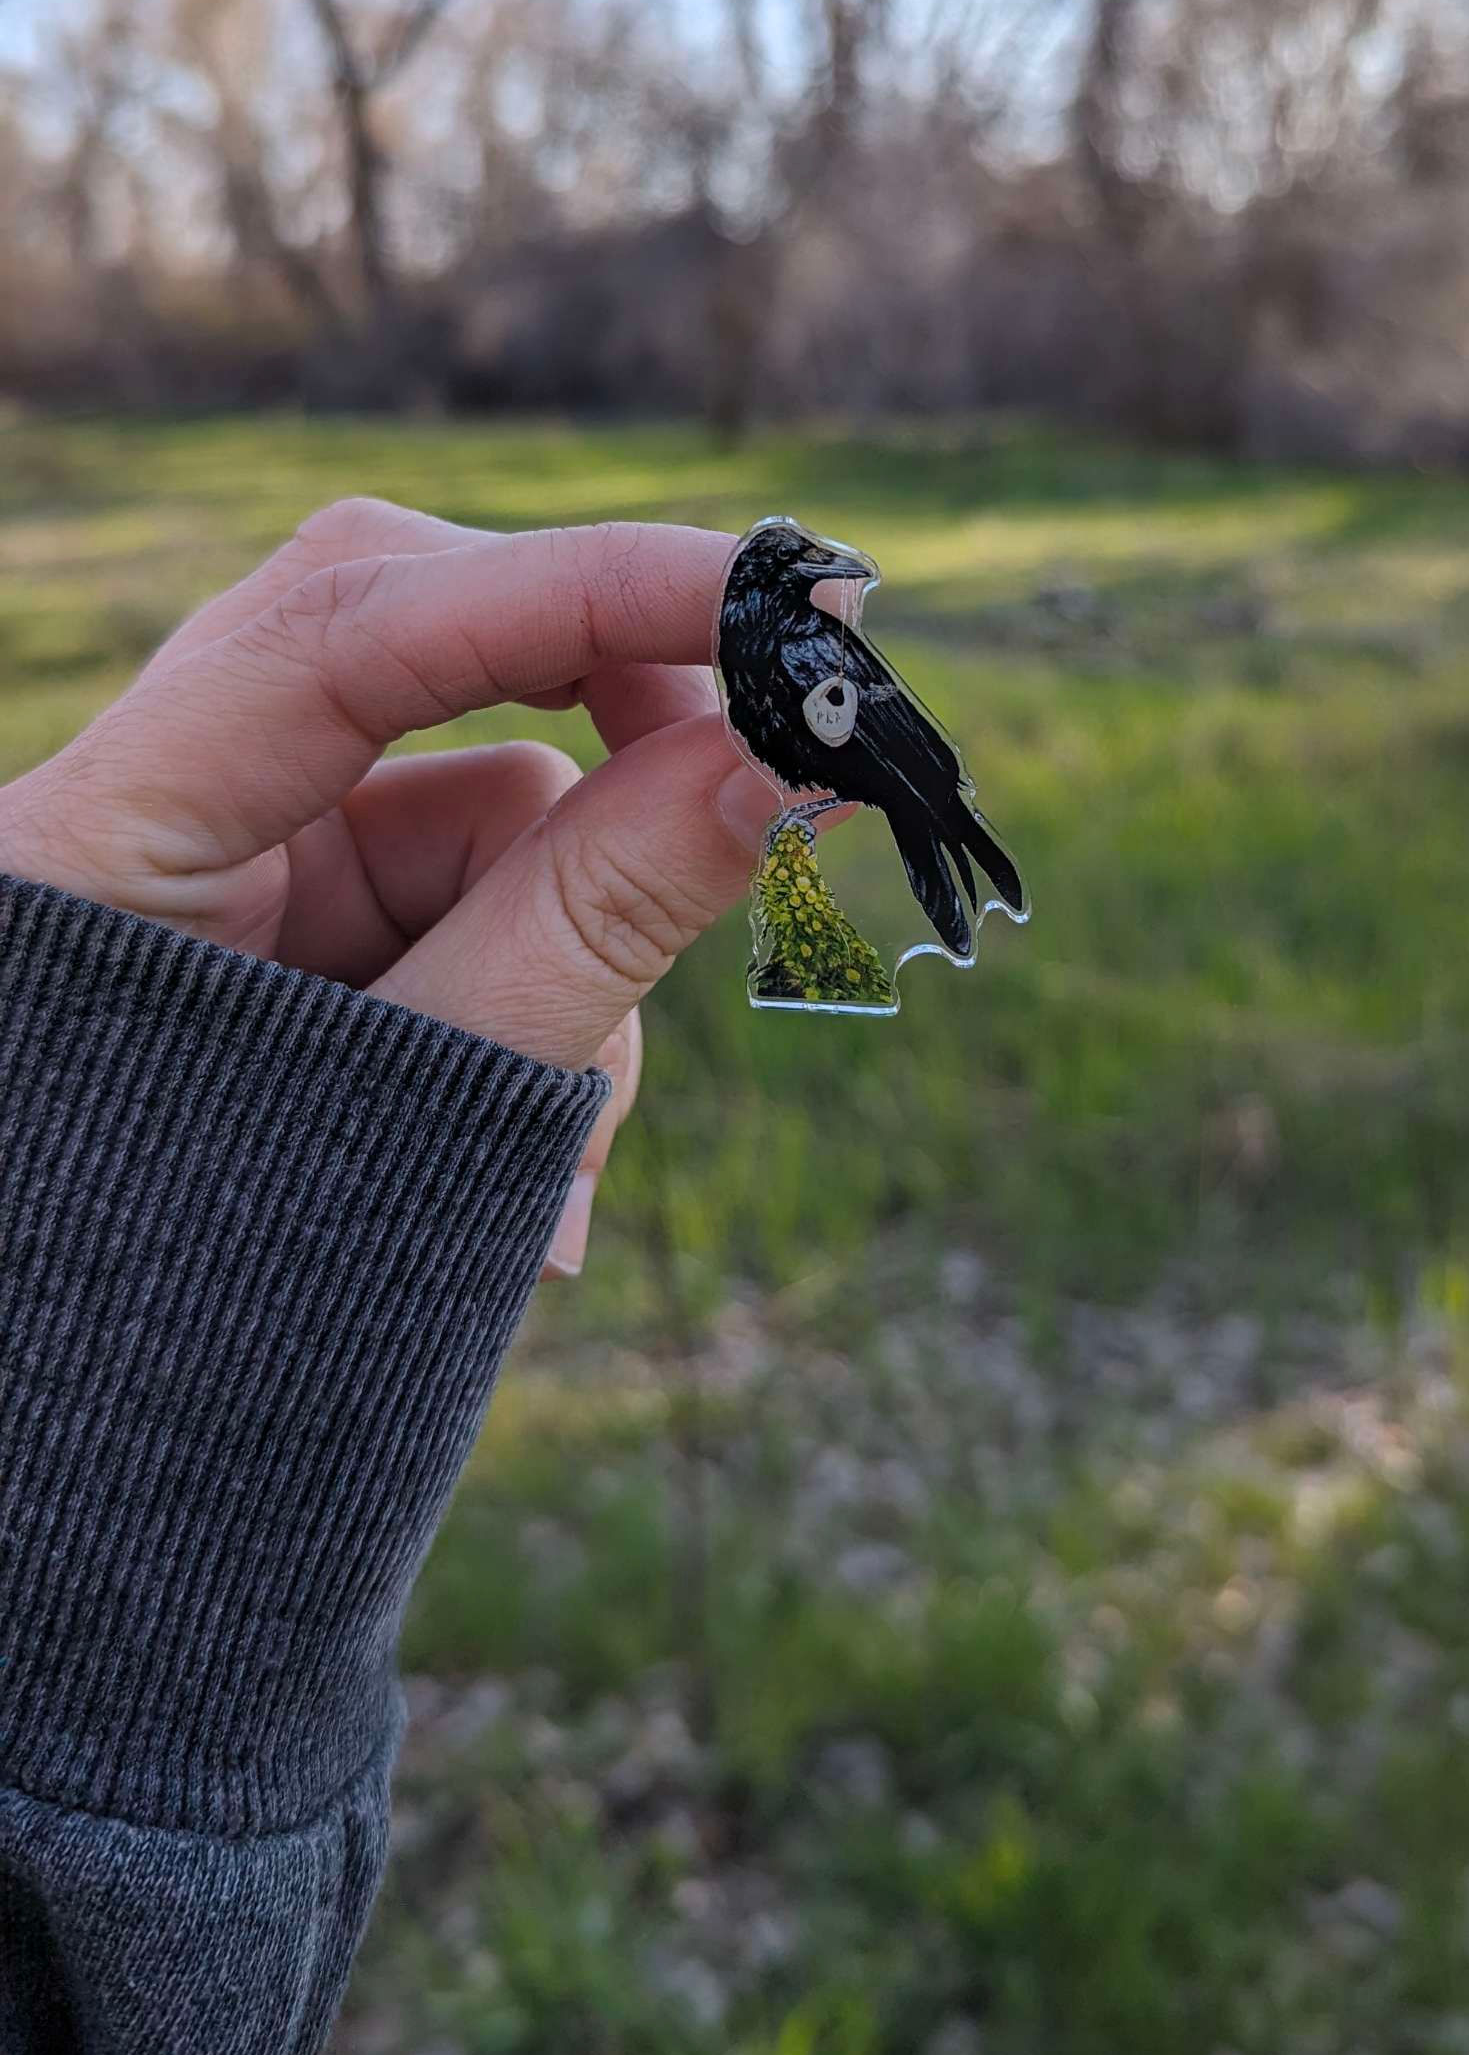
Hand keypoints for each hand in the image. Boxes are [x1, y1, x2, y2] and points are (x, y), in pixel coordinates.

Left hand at [0, 498, 777, 1274]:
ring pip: (479, 790)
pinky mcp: (304, 913)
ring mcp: (230, 853)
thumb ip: (589, 924)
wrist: (117, 1466)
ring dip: (582, 940)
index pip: (355, 624)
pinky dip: (552, 991)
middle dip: (611, 710)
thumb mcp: (418, 1113)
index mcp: (100, 833)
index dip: (583, 588)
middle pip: (418, 636)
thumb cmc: (218, 1311)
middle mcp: (155, 797)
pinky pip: (478, 888)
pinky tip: (542, 1178)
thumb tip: (781, 755)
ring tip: (562, 1176)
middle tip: (781, 755)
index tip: (782, 597)